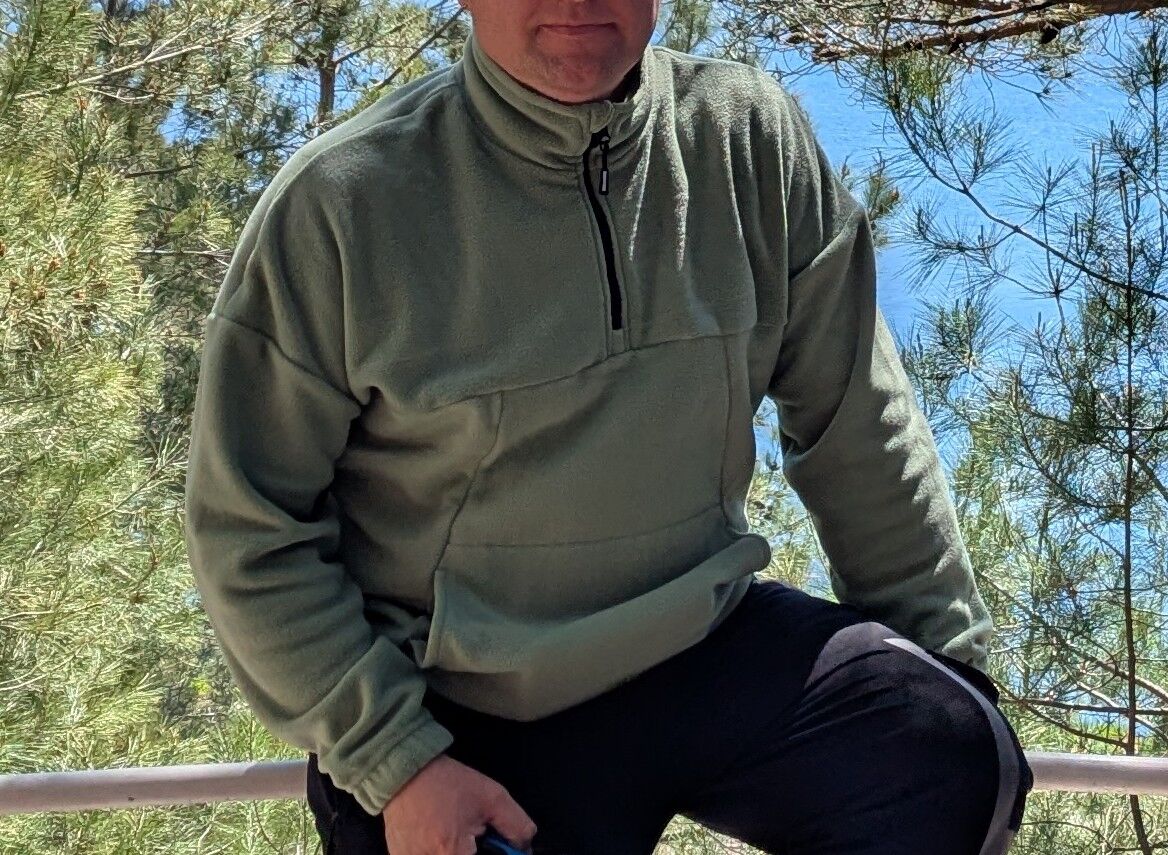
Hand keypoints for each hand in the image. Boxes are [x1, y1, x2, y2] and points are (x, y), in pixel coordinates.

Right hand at [382, 754, 537, 854]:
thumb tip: (524, 848)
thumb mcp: (492, 797)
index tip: (491, 843)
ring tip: (448, 831)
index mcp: (454, 853)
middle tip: (469, 834)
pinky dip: (433, 849)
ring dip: (453, 849)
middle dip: (470, 850)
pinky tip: (434, 835)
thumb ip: (516, 826)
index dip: (493, 854)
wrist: (406, 772)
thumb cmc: (448, 783)